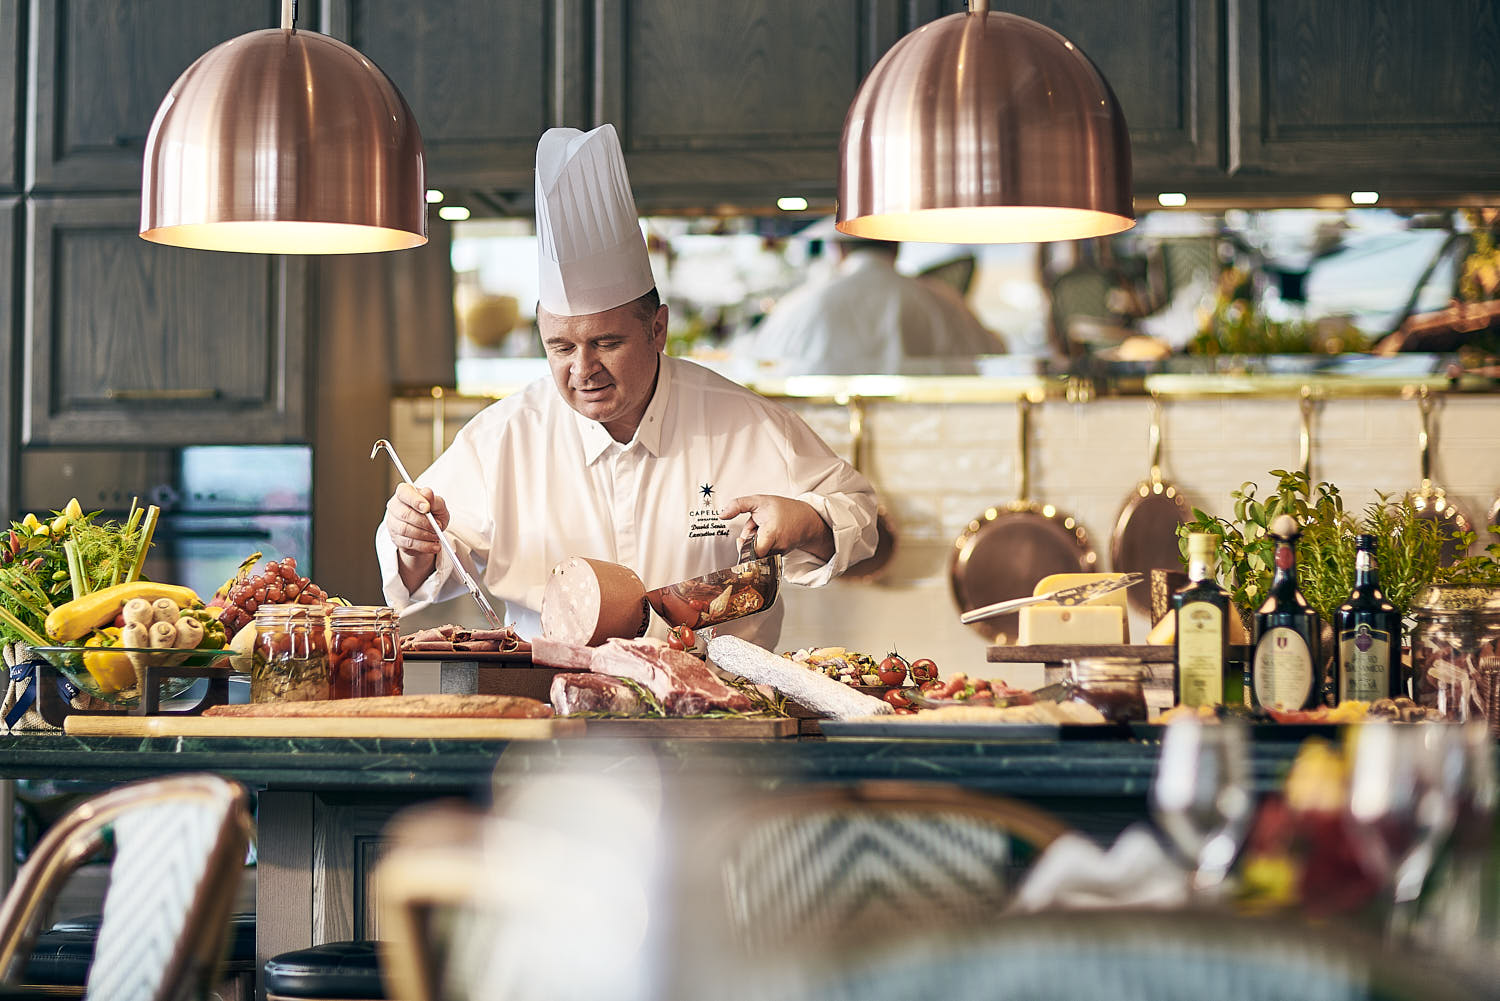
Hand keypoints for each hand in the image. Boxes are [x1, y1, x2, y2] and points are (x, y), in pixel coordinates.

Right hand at [385, 483, 449, 588]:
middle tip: (436, 528)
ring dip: (423, 536)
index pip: (404, 492)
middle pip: (403, 514)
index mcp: (404, 494)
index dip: (415, 500)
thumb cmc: (434, 516)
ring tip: (436, 539)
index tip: (427, 508)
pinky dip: (423, 547)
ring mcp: (392, 524)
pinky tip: (434, 547)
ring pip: (404, 530)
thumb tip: (427, 493)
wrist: (428, 535)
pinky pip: (407, 544)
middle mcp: (394, 507)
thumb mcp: (440, 507)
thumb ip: (435, 500)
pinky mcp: (395, 540)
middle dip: (422, 522)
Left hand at [718, 495, 833, 563]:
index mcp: (771, 534)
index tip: (742, 541)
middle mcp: (776, 547)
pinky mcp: (779, 557)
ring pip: (757, 553)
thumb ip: (738, 505)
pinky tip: (769, 536)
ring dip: (755, 542)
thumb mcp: (759, 501)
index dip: (744, 548)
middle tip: (754, 527)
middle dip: (748, 540)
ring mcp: (779, 554)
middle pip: (751, 551)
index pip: (754, 553)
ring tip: (763, 530)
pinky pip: (764, 554)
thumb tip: (721, 515)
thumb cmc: (784, 509)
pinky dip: (763, 546)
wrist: (807, 519)